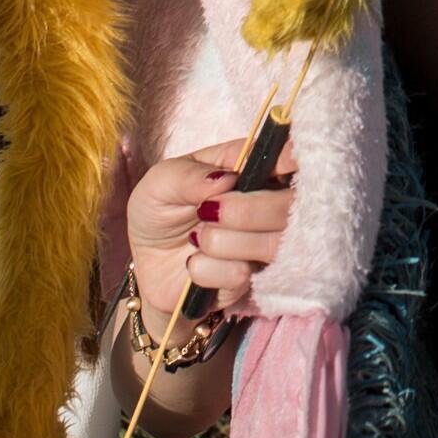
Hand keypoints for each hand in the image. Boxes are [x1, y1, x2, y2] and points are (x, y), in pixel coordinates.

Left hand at [123, 137, 297, 330]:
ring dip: (222, 242)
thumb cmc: (159, 213)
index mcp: (250, 168)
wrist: (145, 268)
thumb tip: (226, 180)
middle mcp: (267, 203)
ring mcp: (264, 243)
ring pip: (271, 244)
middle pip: (290, 205)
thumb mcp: (160, 183)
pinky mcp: (252, 280)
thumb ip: (188, 176)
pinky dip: (207, 269)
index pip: (289, 157)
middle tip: (205, 212)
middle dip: (247, 211)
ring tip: (195, 239)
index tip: (283, 165)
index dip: (292, 158)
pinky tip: (194, 264)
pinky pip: (241, 275)